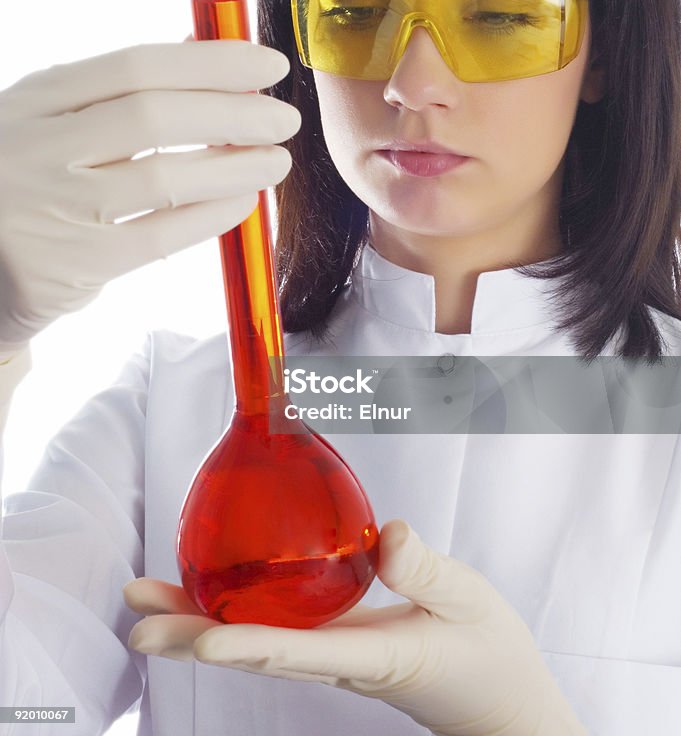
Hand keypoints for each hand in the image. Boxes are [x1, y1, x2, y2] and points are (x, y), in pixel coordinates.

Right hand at [0, 42, 299, 355]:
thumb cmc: (24, 181)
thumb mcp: (49, 118)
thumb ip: (115, 88)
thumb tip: (198, 48)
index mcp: (39, 98)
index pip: (138, 65)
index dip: (213, 62)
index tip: (268, 65)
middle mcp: (40, 146)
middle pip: (155, 115)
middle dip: (235, 112)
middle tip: (284, 118)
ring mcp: (54, 206)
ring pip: (163, 177)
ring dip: (234, 166)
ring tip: (277, 160)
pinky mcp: (72, 263)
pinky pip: (159, 234)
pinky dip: (211, 215)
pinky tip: (243, 202)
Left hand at [124, 520, 585, 735]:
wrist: (500, 707)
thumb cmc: (488, 656)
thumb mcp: (468, 602)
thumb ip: (425, 570)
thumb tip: (384, 535)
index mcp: (372, 655)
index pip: (297, 653)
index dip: (246, 645)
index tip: (201, 638)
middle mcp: (340, 661)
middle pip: (255, 652)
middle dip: (193, 636)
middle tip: (137, 617)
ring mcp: (336, 656)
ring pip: (258, 642)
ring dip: (201, 625)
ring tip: (150, 604)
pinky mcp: (340, 646)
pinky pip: (279, 632)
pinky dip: (237, 614)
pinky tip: (216, 596)